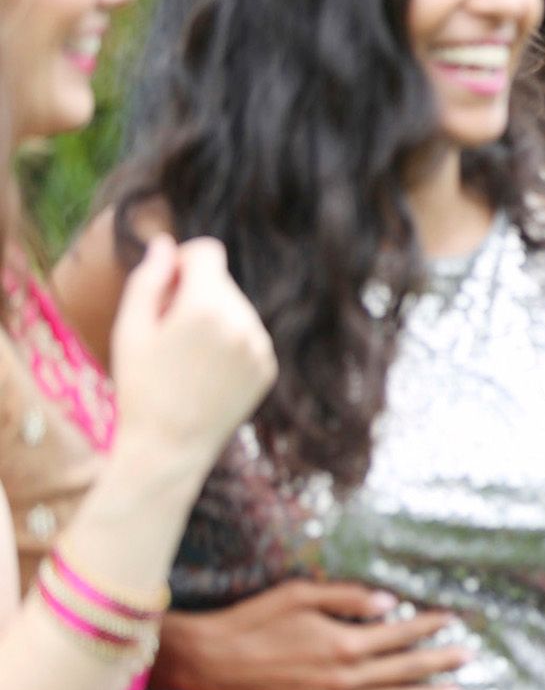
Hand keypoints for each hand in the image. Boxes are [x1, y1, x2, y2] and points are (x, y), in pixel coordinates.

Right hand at [108, 236, 274, 474]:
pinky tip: (205, 371)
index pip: (208, 252)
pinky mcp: (268, 367)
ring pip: (237, 308)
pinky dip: (229, 341)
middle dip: (194, 293)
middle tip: (166, 331)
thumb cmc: (140, 385)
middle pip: (221, 281)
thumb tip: (165, 244)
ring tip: (185, 355)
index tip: (165, 282)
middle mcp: (243, 322)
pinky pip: (248, 335)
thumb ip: (149, 278)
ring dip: (213, 317)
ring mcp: (261, 347)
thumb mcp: (131, 327)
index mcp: (207, 306)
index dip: (183, 260)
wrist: (170, 446)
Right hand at [156, 581, 466, 689]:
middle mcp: (345, 679)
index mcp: (345, 643)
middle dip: (440, 662)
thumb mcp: (300, 594)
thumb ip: (349, 598)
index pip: (400, 634)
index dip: (427, 626)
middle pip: (405, 670)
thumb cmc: (252, 621)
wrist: (208, 662)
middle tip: (470, 658)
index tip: (450, 621)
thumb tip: (391, 602)